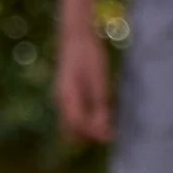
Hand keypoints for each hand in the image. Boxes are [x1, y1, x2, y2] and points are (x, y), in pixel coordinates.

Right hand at [55, 24, 113, 142]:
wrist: (77, 36)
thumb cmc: (90, 55)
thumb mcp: (99, 80)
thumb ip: (100, 106)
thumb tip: (104, 130)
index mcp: (67, 96)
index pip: (78, 125)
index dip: (94, 134)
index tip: (112, 136)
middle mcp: (61, 101)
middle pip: (72, 130)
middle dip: (90, 135)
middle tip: (111, 132)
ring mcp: (62, 98)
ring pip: (72, 125)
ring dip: (89, 129)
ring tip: (108, 123)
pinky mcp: (67, 95)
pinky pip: (74, 116)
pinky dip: (87, 121)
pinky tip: (102, 114)